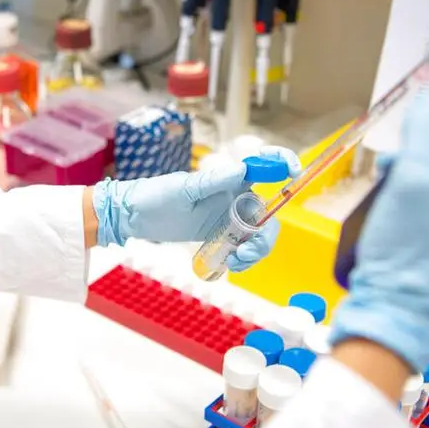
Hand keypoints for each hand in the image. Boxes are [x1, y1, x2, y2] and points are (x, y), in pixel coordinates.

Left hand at [91, 147, 300, 271]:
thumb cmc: (155, 195)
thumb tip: (241, 170)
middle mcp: (233, 195)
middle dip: (265, 235)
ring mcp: (228, 216)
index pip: (262, 165)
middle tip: (246, 252)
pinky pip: (243, 247)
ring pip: (259, 234)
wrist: (134, 217)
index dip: (282, 163)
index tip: (294, 173)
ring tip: (235, 261)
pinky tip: (228, 264)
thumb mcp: (183, 189)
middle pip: (267, 213)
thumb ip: (212, 182)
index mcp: (228, 178)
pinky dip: (243, 258)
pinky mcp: (220, 234)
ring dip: (255, 251)